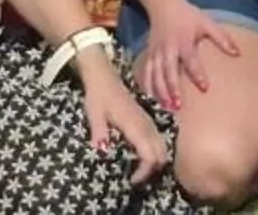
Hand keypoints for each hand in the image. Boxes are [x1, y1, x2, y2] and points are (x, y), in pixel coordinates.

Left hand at [73, 48, 169, 179]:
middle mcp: (145, 124)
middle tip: (135, 179)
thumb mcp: (94, 114)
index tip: (131, 181)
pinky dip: (155, 151)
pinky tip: (141, 156)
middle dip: (152, 170)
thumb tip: (102, 151)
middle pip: (161, 153)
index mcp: (134, 125)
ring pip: (162, 146)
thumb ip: (99, 132)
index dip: (144, 172)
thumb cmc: (98, 96)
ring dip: (155, 161)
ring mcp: (147, 120)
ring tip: (138, 171)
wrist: (103, 76)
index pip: (150, 154)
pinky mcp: (146, 119)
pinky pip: (158, 139)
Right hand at [133, 0, 240, 110]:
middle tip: (178, 106)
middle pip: (169, 71)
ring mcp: (157, 53)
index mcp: (184, 41)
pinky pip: (146, 74)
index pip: (191, 60)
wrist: (164, 6)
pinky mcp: (149, 56)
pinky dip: (148, 88)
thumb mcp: (207, 23)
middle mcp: (168, 49)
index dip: (197, 74)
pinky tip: (152, 100)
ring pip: (155, 76)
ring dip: (160, 92)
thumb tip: (237, 53)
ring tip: (166, 108)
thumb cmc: (189, 16)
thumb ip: (222, 38)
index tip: (205, 87)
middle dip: (172, 89)